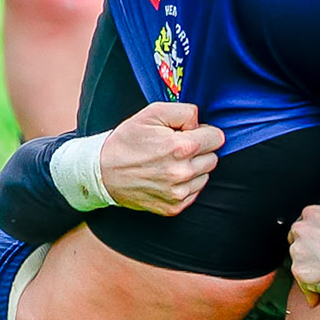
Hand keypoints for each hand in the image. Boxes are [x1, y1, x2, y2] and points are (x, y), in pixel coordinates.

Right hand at [99, 102, 224, 215]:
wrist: (102, 172)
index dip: (203, 132)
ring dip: (194, 168)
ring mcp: (178, 194)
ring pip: (205, 176)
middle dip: (200, 150)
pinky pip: (194, 192)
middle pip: (213, 158)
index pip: (217, 138)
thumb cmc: (127, 140)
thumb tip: (200, 124)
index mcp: (181, 148)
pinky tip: (167, 176)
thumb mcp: (153, 112)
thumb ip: (185, 112)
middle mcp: (182, 173)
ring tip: (170, 162)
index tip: (188, 133)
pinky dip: (186, 184)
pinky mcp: (173, 208)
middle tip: (176, 147)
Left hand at [288, 201, 319, 304]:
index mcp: (313, 213)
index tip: (319, 245)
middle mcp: (302, 230)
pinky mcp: (301, 272)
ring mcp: (300, 251)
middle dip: (308, 252)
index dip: (313, 237)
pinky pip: (302, 282)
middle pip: (297, 243)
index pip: (303, 224)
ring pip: (298, 262)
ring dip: (310, 268)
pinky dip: (311, 288)